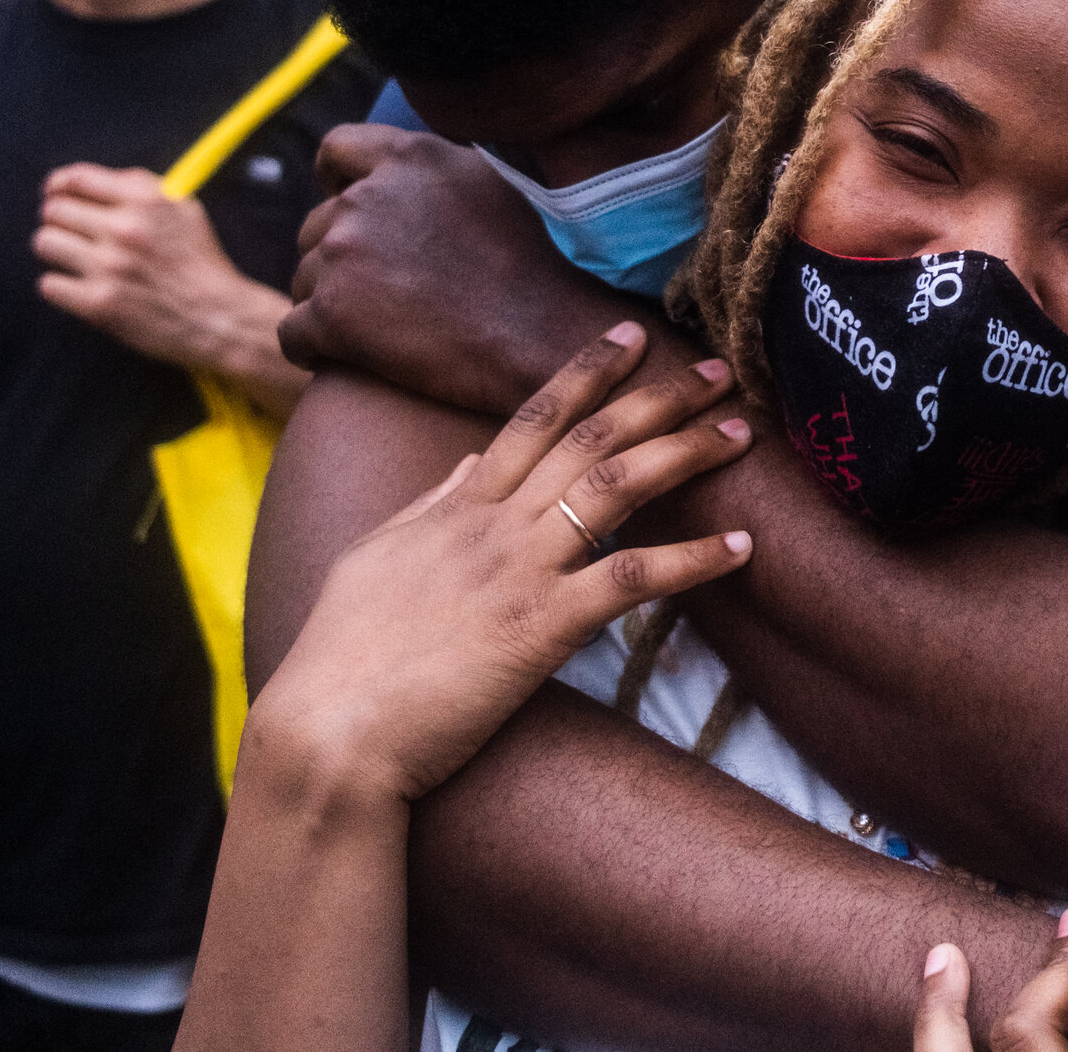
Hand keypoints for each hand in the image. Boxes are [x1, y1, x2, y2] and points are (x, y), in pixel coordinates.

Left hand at [34, 163, 284, 369]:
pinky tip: (82, 287)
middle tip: (72, 232)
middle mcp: (124, 229)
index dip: (59, 185)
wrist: (218, 317)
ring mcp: (108, 267)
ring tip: (76, 259)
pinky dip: (62, 286)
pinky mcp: (98, 304)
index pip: (77, 178)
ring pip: (46, 243)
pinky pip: (49, 284)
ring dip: (57, 249)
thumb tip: (94, 181)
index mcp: (145, 201)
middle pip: (54, 209)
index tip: (54, 193)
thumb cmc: (200, 263)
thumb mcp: (184, 209)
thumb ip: (141, 187)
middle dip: (59, 219)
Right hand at [247, 321, 754, 803]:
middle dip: (659, 397)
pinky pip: (631, 580)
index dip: (586, 371)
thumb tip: (470, 462)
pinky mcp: (541, 628)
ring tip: (740, 432)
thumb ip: (429, 507)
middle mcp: (494, 526)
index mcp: (457, 508)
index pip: (533, 417)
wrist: (327, 732)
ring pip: (616, 488)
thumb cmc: (341, 658)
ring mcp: (519, 572)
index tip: (631, 335)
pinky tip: (740, 546)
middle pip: (591, 439)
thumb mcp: (375, 560)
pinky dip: (691, 559)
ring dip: (686, 453)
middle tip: (717, 369)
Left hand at [280, 126, 572, 413]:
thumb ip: (441, 173)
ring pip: (305, 281)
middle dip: (339, 260)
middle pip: (318, 226)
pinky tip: (345, 362)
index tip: (345, 208)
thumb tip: (410, 178)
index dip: (334, 180)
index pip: (337, 148)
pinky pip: (293, 333)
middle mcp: (368, 197)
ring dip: (330, 306)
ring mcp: (345, 254)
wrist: (551, 338)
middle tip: (383, 297)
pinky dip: (313, 349)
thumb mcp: (496, 188)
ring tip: (380, 336)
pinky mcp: (332, 314)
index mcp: (411, 159)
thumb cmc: (540, 272)